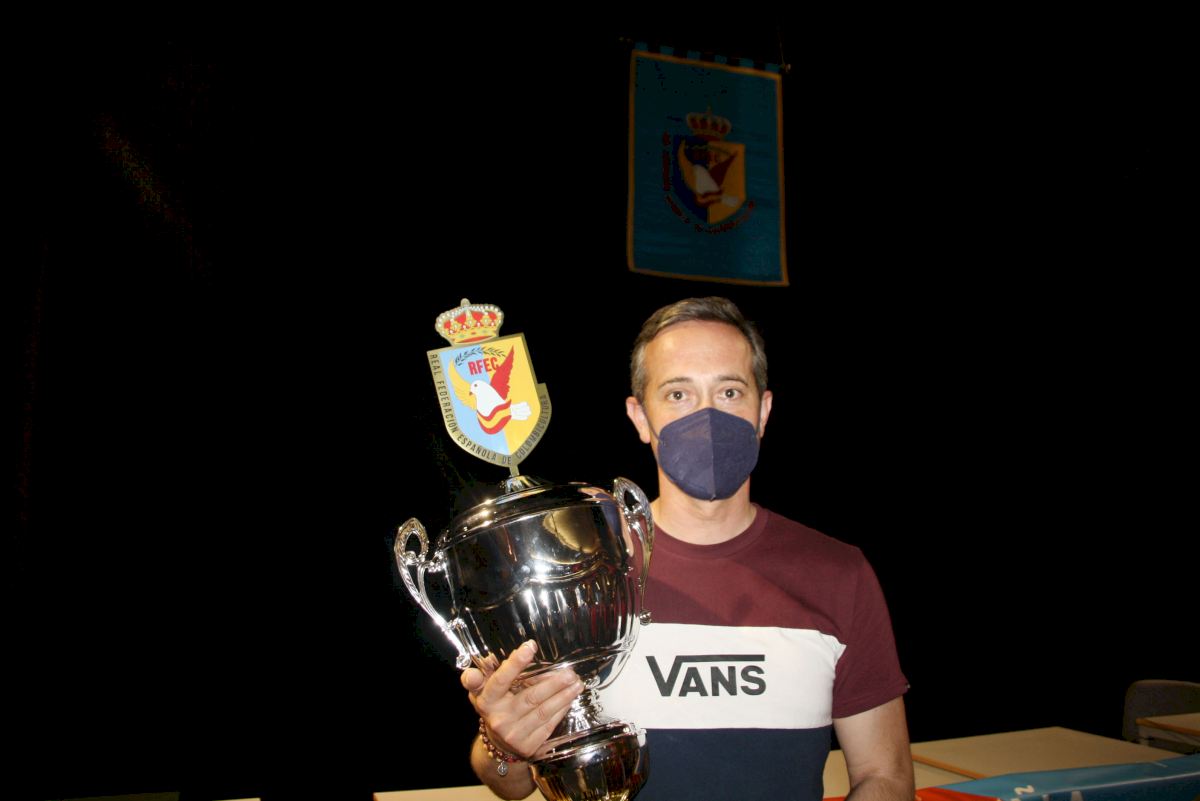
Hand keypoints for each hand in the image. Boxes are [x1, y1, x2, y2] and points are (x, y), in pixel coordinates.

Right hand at [462, 640, 583, 758]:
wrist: (498, 745)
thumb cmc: (495, 708)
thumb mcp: (483, 691)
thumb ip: (486, 673)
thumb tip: (494, 656)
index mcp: (487, 701)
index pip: (500, 680)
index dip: (515, 664)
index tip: (530, 646)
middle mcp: (499, 718)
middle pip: (530, 697)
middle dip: (553, 684)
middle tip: (570, 672)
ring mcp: (514, 734)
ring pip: (543, 711)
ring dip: (563, 696)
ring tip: (576, 684)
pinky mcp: (528, 746)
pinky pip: (549, 724)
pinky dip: (561, 710)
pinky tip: (570, 699)